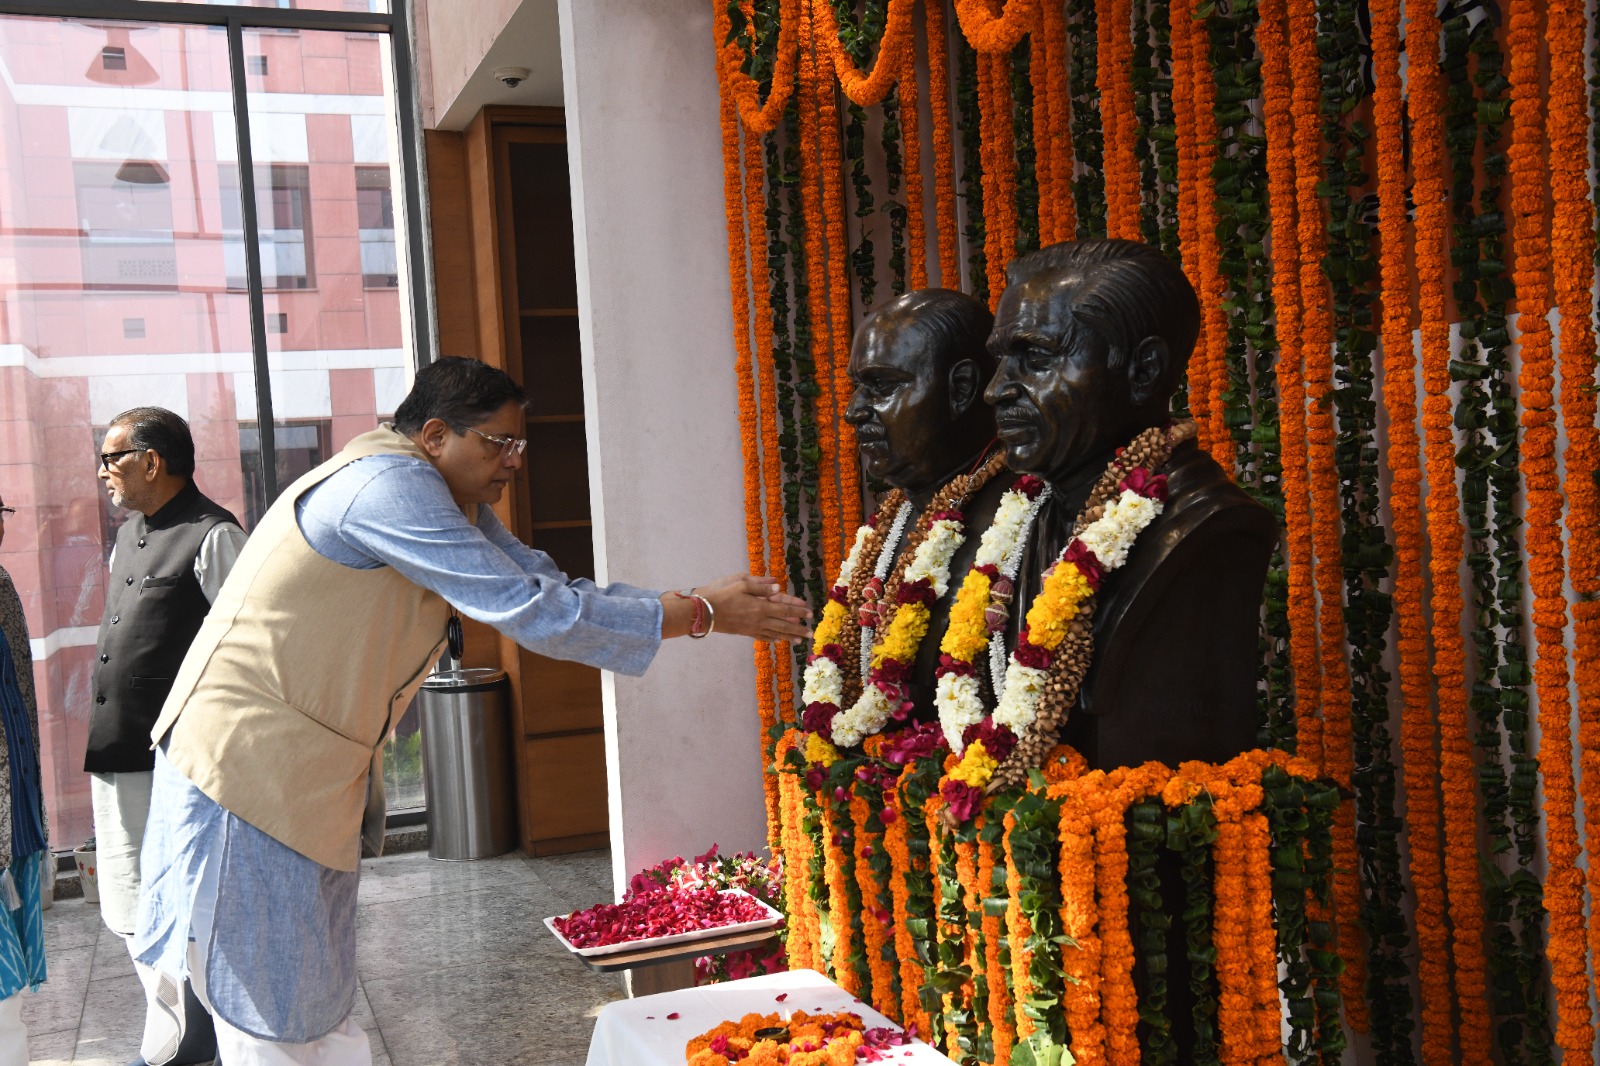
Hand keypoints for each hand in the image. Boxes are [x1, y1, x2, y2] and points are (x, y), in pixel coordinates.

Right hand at [693, 574, 811, 642]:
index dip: (798, 611)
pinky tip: (777, 640)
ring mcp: (752, 628)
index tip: (809, 614)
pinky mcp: (744, 632)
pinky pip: (762, 637)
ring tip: (800, 641)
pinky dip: (772, 638)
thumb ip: (761, 586)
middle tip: (811, 634)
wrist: (705, 612)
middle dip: (799, 629)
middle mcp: (759, 620)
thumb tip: (778, 587)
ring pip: (775, 633)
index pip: (785, 609)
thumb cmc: (722, 594)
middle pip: (784, 625)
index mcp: (761, 607)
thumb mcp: (741, 583)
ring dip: (789, 637)